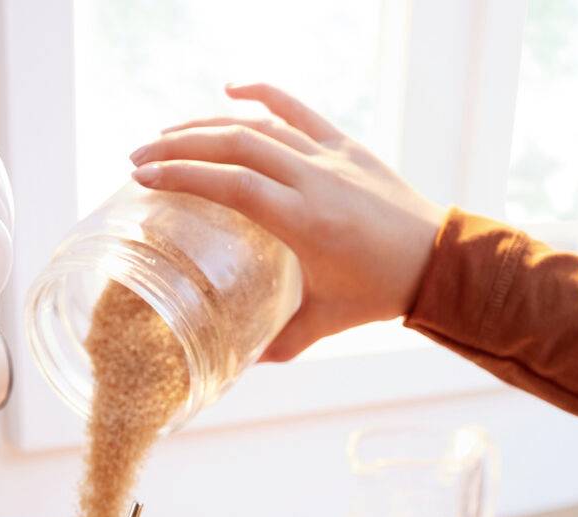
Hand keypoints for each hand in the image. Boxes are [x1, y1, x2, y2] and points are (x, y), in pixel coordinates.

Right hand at [130, 83, 443, 361]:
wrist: (439, 259)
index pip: (234, 186)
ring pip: (260, 125)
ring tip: (166, 136)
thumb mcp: (326, 321)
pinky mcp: (345, 145)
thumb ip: (281, 341)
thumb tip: (240, 365)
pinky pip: (299, 109)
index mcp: (307, 222)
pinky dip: (263, 93)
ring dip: (208, 126)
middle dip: (181, 148)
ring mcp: (331, 157)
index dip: (185, 177)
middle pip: (236, 147)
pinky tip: (229, 90)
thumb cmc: (381, 293)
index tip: (144, 179)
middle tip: (139, 159)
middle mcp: (316, 180)